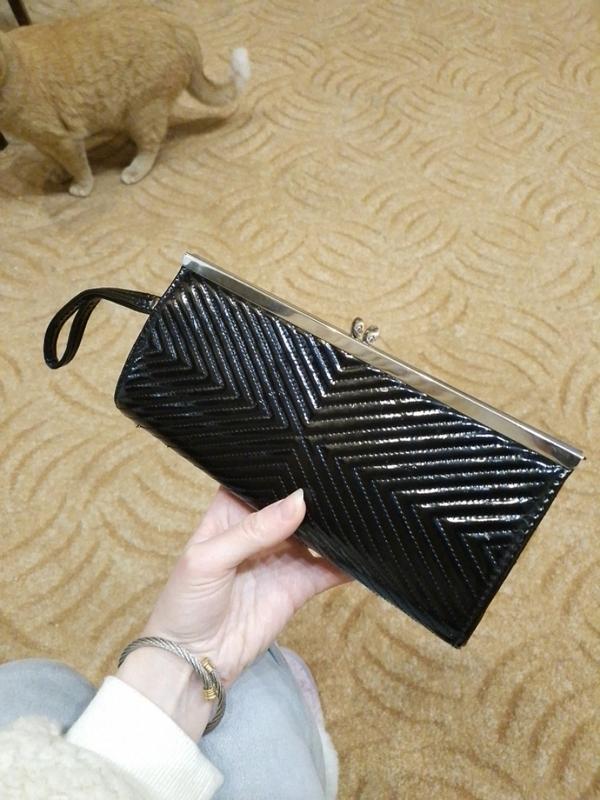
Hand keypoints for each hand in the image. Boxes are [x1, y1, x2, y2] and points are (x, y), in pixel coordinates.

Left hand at [117, 487, 348, 737]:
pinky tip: (364, 550)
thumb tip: (299, 501)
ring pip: (314, 535)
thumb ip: (254, 530)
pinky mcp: (298, 587)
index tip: (310, 454)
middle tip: (344, 478)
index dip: (282, 470)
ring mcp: (281, 559)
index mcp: (230, 514)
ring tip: (358, 509)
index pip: (260, 483)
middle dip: (315, 496)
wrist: (193, 663)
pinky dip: (346, 563)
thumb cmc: (185, 603)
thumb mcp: (208, 558)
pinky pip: (327, 571)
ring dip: (333, 526)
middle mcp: (260, 532)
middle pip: (293, 507)